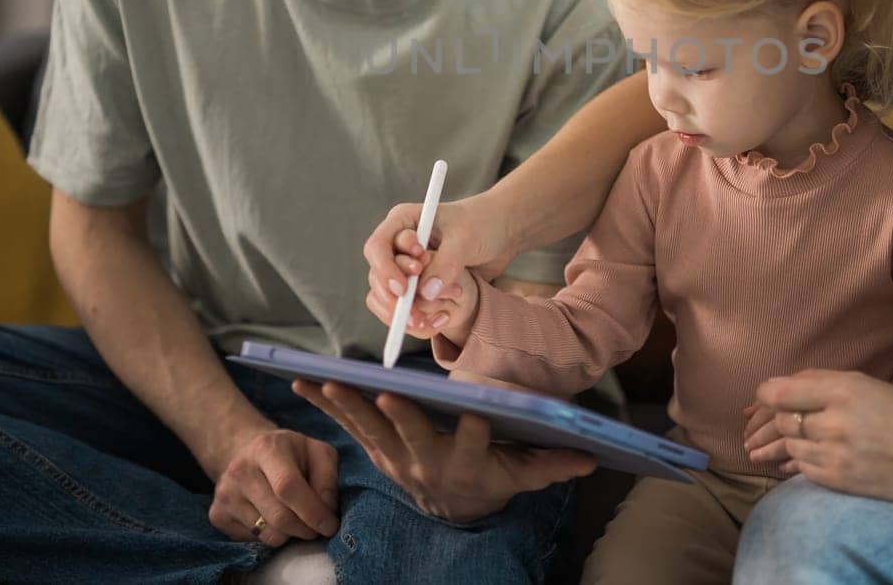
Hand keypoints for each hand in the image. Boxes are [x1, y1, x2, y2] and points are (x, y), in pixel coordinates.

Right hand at [207, 424, 340, 545]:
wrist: (246, 453)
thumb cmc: (289, 454)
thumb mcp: (316, 451)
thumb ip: (328, 477)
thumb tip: (326, 509)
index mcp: (266, 448)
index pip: (288, 487)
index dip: (313, 511)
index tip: (330, 525)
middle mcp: (240, 471)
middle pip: (279, 517)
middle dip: (306, 529)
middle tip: (317, 528)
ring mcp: (225, 495)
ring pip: (268, 535)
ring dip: (290, 535)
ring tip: (296, 520)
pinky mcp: (217, 515)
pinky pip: (253, 541)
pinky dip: (271, 537)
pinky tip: (273, 519)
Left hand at [294, 381, 595, 522]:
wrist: (450, 510)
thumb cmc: (490, 482)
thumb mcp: (523, 476)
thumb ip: (552, 464)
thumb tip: (591, 457)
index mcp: (467, 466)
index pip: (474, 447)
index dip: (475, 432)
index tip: (478, 413)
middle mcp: (426, 464)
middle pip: (411, 437)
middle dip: (398, 417)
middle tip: (386, 394)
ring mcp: (395, 459)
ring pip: (369, 429)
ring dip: (346, 406)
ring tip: (325, 381)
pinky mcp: (375, 449)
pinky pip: (345, 425)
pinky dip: (323, 405)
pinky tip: (301, 381)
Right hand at [364, 194, 516, 332]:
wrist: (503, 231)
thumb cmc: (483, 223)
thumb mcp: (466, 239)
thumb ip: (445, 264)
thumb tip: (425, 294)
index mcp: (404, 221)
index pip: (377, 248)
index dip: (386, 271)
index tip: (404, 290)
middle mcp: (399, 244)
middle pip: (378, 276)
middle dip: (396, 299)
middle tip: (418, 315)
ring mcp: (407, 265)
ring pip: (388, 296)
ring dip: (406, 312)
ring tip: (430, 320)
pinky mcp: (419, 284)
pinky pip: (406, 307)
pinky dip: (417, 318)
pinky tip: (440, 321)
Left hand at [748, 369, 892, 501]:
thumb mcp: (863, 383)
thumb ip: (819, 381)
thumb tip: (776, 389)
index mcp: (841, 390)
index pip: (780, 393)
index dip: (764, 396)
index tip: (762, 399)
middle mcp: (835, 421)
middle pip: (782, 421)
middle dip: (768, 424)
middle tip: (753, 429)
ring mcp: (836, 454)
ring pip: (789, 446)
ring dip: (775, 446)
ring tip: (755, 449)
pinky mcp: (840, 480)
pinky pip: (803, 470)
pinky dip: (792, 465)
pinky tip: (783, 464)